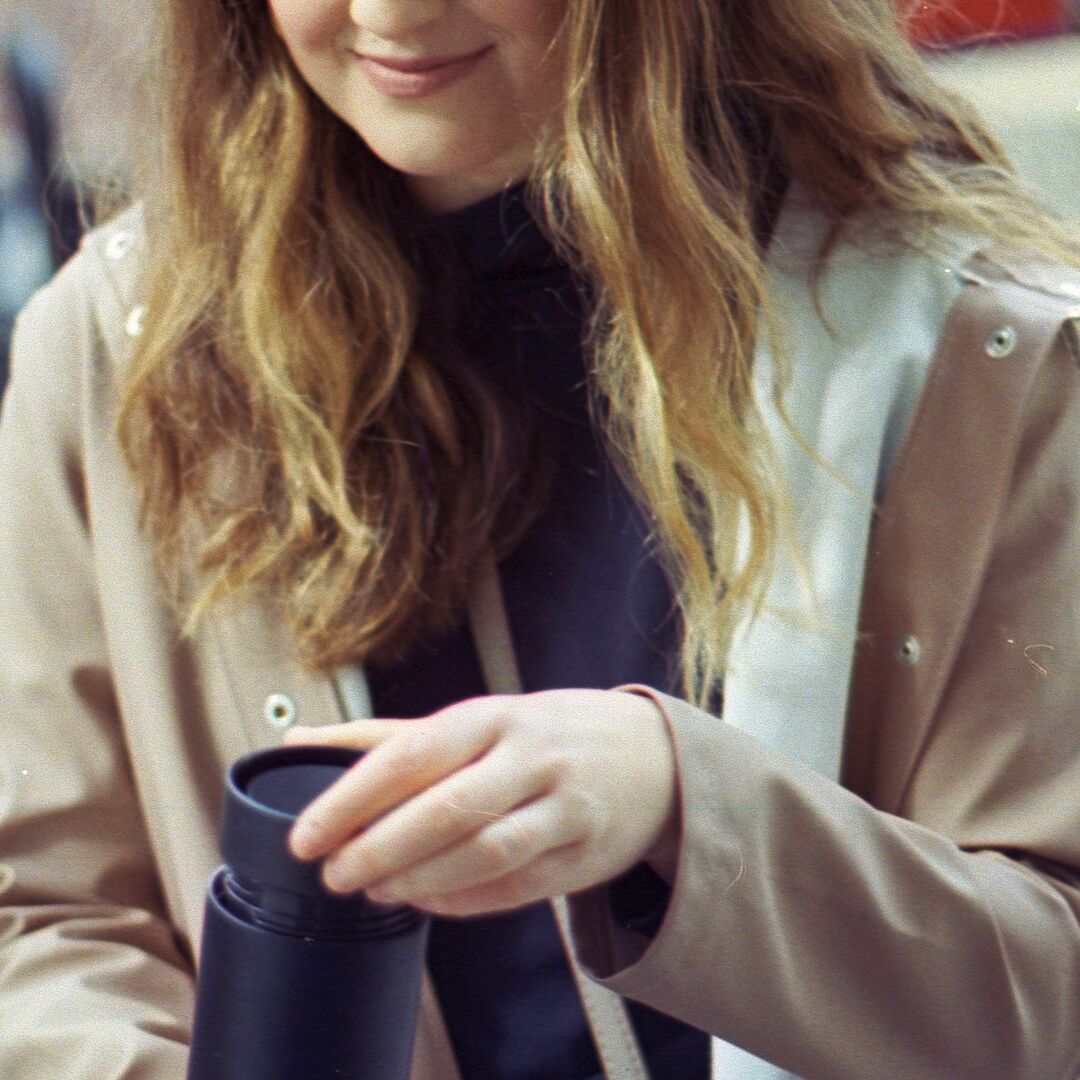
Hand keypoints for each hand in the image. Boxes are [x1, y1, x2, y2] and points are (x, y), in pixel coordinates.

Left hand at [281, 689, 678, 917]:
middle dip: (379, 849)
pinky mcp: (584, 857)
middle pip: (445, 810)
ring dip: (419, 882)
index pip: (411, 754)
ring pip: (483, 855)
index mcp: (494, 715)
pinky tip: (429, 902)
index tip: (305, 836)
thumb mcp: (477, 718)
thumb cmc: (544, 734)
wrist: (651, 756)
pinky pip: (515, 889)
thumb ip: (389, 735)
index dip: (350, 799)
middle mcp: (531, 757)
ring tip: (375, 889)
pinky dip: (463, 902)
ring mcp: (565, 808)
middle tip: (334, 874)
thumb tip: (298, 742)